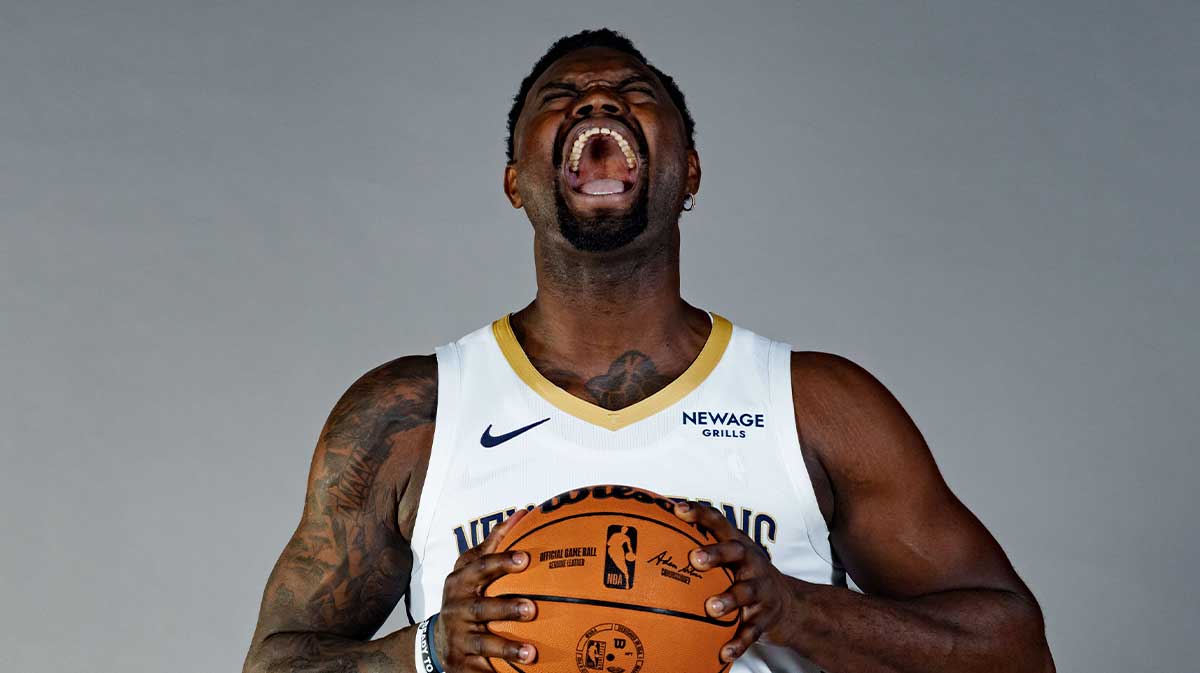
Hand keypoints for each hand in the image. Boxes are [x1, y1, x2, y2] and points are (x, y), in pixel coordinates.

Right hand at [436, 508, 537, 671]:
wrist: (436, 641)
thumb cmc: (465, 595)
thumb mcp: (471, 568)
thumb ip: (495, 542)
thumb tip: (524, 512)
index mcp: (460, 583)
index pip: (480, 568)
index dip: (501, 562)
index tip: (526, 559)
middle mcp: (457, 610)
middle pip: (481, 609)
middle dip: (506, 609)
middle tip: (532, 609)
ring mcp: (459, 639)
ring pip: (483, 645)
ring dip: (508, 648)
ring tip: (532, 653)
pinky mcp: (462, 664)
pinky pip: (481, 671)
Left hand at [674, 500, 795, 662]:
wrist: (791, 606)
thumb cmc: (747, 576)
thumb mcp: (732, 558)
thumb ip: (702, 549)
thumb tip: (654, 540)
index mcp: (739, 546)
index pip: (719, 523)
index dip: (700, 514)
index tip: (678, 510)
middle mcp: (752, 563)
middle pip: (735, 552)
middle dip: (716, 553)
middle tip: (694, 559)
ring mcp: (761, 590)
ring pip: (745, 592)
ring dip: (729, 599)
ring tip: (711, 608)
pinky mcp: (765, 618)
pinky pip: (751, 631)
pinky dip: (738, 642)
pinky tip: (723, 652)